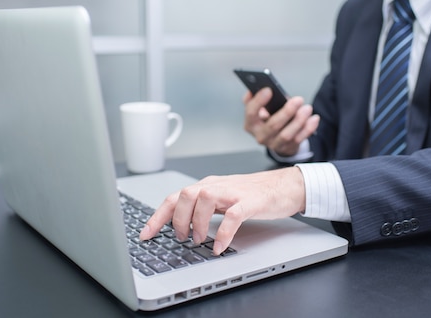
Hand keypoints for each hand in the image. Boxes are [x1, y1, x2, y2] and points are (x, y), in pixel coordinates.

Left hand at [139, 167, 306, 254]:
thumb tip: (180, 225)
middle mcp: (217, 185)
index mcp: (207, 185)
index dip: (157, 217)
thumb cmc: (253, 194)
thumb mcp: (222, 199)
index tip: (146, 235)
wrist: (284, 186)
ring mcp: (234, 192)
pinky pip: (233, 215)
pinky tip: (220, 246)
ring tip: (200, 240)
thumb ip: (202, 208)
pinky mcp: (251, 201)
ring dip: (197, 222)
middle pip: (186, 195)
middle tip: (183, 238)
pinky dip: (223, 232)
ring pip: (205, 199)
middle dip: (179, 219)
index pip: (175, 197)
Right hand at [243, 88, 319, 156]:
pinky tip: (314, 119)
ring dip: (299, 120)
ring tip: (307, 108)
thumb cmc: (269, 116)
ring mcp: (273, 144)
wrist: (276, 136)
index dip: (259, 101)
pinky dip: (308, 128)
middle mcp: (260, 135)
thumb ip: (258, 98)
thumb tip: (260, 87)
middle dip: (287, 111)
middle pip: (273, 125)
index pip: (251, 113)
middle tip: (298, 100)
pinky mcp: (287, 148)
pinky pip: (299, 139)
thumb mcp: (261, 107)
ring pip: (287, 134)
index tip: (269, 90)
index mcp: (251, 123)